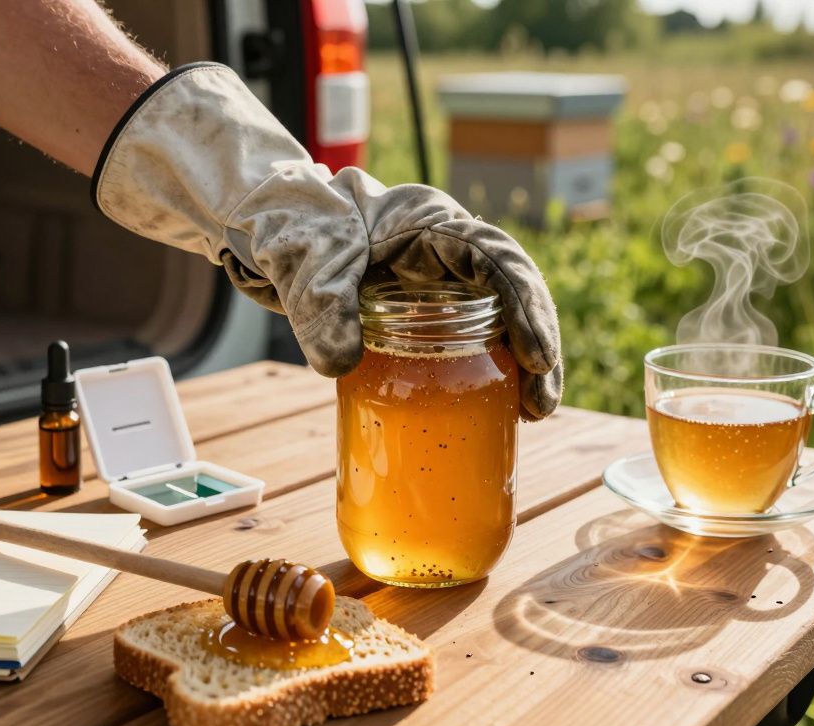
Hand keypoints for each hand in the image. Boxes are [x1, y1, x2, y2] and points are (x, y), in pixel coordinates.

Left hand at [95, 63, 561, 418]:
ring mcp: (443, 280)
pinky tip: (499, 407)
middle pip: (516, 292)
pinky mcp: (429, 311)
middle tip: (541, 404)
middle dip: (537, 344)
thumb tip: (338, 365)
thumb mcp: (304, 259)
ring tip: (533, 414)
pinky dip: (492, 368)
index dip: (526, 305)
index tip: (535, 356)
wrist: (273, 228)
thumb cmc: (294, 227)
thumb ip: (319, 304)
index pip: (498, 259)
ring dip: (524, 362)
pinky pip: (474, 336)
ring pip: (503, 316)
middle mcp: (450, 250)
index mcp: (432, 223)